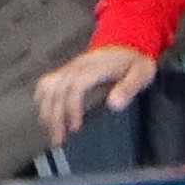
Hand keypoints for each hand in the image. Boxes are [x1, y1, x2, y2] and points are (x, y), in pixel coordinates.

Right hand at [34, 41, 154, 146]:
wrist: (127, 45)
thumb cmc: (134, 62)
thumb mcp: (142, 73)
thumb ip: (129, 88)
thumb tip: (115, 105)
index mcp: (96, 68)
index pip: (75, 87)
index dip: (72, 108)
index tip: (75, 127)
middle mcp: (78, 66)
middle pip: (57, 90)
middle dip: (54, 116)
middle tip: (59, 139)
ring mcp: (70, 68)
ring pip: (48, 87)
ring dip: (46, 111)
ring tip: (52, 133)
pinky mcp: (65, 71)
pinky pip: (46, 83)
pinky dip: (42, 100)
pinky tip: (46, 115)